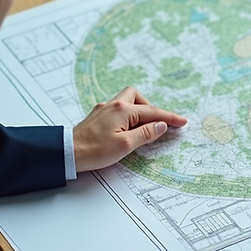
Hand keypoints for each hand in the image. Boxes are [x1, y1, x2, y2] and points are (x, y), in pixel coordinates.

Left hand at [72, 87, 187, 171]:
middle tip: (157, 124)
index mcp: (122, 110)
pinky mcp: (97, 117)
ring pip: (127, 102)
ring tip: (142, 128)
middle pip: (137, 97)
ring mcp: (103, 110)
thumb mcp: (126, 145)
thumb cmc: (94, 150)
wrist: (68, 152)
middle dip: (150, 108)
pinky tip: (126, 129)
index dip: (170, 118)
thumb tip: (161, 125)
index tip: (183, 122)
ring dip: (138, 111)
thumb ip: (146, 133)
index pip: (152, 112)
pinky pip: (118, 111)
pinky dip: (127, 117)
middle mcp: (113, 105)